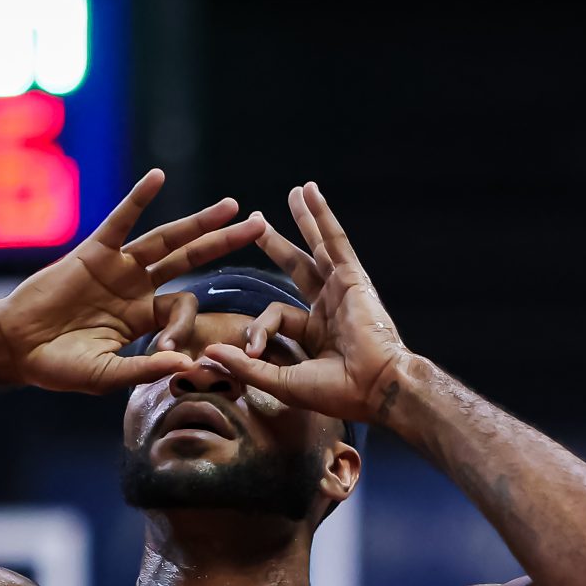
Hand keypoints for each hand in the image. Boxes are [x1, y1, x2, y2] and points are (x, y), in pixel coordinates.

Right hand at [0, 169, 264, 393]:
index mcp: (144, 317)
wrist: (15, 347)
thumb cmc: (60, 367)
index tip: (180, 353)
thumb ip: (146, 366)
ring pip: (166, 239)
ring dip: (199, 221)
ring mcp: (117, 266)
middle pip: (191, 258)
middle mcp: (137, 286)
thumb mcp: (108, 374)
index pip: (183, 309)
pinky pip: (120, 219)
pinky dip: (138, 198)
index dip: (188, 328)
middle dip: (225, 242)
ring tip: (232, 206)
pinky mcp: (93, 251)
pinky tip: (158, 177)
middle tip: (262, 227)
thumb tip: (188, 365)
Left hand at [200, 182, 416, 427]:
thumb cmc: (337, 394)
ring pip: (318, 246)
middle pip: (297, 267)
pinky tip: (311, 192)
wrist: (376, 388)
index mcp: (316, 334)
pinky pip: (334, 241)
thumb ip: (246, 366)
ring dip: (305, 219)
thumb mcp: (282, 382)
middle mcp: (330, 308)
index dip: (258, 330)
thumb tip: (209, 352)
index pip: (277, 317)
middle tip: (256, 223)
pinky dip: (322, 216)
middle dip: (276, 244)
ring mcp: (342, 290)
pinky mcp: (352, 279)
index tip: (251, 350)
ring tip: (295, 192)